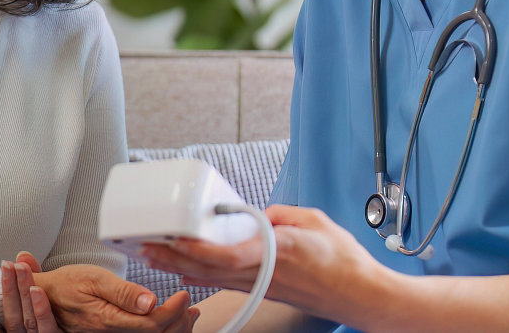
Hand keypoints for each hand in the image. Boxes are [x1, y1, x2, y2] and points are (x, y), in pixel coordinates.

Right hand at [0, 256, 58, 332]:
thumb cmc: (37, 314)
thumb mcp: (28, 297)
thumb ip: (24, 280)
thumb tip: (23, 256)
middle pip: (10, 319)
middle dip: (8, 290)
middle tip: (6, 266)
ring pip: (28, 320)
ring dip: (24, 293)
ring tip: (21, 270)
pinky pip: (48, 329)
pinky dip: (42, 310)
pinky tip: (38, 290)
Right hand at [25, 259, 199, 332]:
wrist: (44, 296)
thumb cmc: (66, 284)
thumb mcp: (93, 278)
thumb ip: (122, 292)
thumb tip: (149, 301)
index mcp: (108, 319)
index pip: (151, 323)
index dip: (172, 311)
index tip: (183, 296)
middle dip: (179, 322)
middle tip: (190, 305)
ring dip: (174, 327)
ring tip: (188, 313)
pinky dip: (161, 329)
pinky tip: (170, 319)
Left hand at [140, 204, 383, 322]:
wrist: (361, 295)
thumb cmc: (343, 260)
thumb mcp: (313, 220)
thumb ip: (279, 214)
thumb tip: (254, 215)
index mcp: (278, 250)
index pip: (231, 254)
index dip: (199, 248)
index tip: (177, 237)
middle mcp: (265, 271)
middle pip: (210, 266)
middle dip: (174, 256)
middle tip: (146, 244)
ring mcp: (262, 284)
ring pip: (212, 276)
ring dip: (180, 266)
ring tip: (154, 254)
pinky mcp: (263, 290)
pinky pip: (225, 282)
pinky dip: (201, 276)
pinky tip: (182, 271)